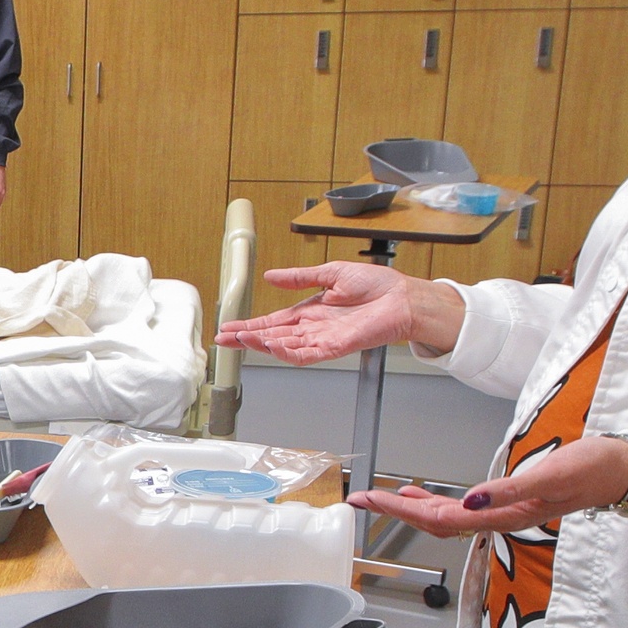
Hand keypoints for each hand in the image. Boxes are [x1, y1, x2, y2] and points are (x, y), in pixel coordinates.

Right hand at [216, 262, 461, 364]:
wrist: (403, 298)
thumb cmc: (377, 286)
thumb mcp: (330, 273)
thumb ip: (299, 277)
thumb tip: (272, 276)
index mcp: (311, 312)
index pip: (274, 321)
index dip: (251, 324)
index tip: (230, 326)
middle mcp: (314, 328)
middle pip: (273, 337)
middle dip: (247, 338)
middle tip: (224, 339)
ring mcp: (323, 340)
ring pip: (285, 347)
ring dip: (262, 345)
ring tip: (242, 340)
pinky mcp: (336, 347)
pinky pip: (307, 354)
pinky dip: (288, 352)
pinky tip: (272, 347)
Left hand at [355, 436, 627, 540]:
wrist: (621, 471)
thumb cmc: (592, 470)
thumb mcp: (551, 476)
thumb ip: (510, 491)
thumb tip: (469, 501)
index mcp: (504, 514)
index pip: (441, 518)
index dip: (402, 510)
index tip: (370, 499)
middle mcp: (498, 517)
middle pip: (435, 520)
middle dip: (395, 510)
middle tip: (360, 500)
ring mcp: (501, 510)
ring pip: (445, 516)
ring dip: (410, 508)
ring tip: (380, 499)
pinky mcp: (507, 500)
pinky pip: (459, 508)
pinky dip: (433, 502)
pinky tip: (420, 494)